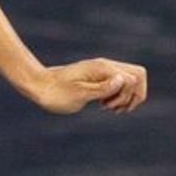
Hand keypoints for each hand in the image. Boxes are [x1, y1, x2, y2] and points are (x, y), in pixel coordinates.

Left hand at [27, 58, 147, 114]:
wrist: (38, 86)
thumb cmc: (55, 93)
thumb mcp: (78, 95)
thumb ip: (102, 88)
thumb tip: (123, 80)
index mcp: (102, 69)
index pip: (134, 78)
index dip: (128, 95)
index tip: (109, 107)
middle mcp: (105, 66)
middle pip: (138, 76)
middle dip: (133, 95)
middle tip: (114, 109)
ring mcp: (102, 70)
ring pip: (130, 79)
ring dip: (125, 96)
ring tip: (108, 108)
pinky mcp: (97, 77)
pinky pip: (119, 83)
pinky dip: (117, 95)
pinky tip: (103, 104)